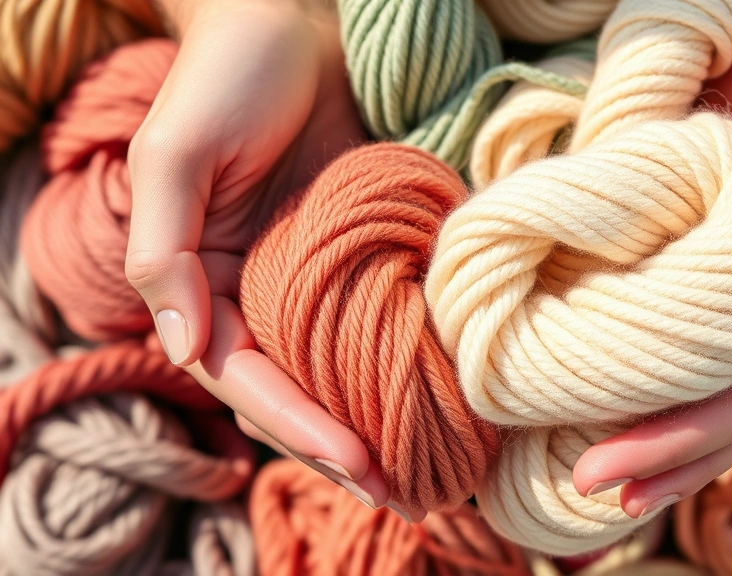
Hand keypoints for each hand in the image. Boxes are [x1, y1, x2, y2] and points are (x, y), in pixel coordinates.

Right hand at [125, 0, 402, 514]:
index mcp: (207, 281)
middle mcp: (259, 290)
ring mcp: (313, 277)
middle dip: (341, 443)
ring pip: (340, 366)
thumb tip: (183, 351)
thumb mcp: (178, 155)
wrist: (292, 24)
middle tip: (401, 491)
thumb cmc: (228, 78)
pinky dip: (405, 358)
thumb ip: (168, 251)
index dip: (295, 423)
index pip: (245, 374)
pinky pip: (380, 316)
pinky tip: (444, 391)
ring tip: (427, 469)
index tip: (354, 459)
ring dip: (377, 417)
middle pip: (296, 387)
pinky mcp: (361, 252)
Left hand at [572, 0, 731, 515]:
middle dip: (660, 457)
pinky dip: (633, 366)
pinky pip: (666, 326)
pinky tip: (591, 391)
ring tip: (586, 471)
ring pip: (693, 381)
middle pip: (722, 409)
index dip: (694, 444)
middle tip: (588, 487)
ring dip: (644, 429)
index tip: (623, 476)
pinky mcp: (696, 257)